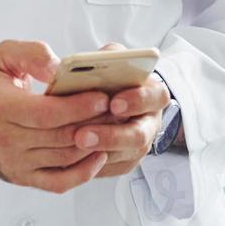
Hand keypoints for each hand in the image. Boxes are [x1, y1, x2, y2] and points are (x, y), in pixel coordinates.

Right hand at [0, 40, 109, 192]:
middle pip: (60, 137)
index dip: (78, 107)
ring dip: (94, 144)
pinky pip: (60, 182)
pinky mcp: (22, 177)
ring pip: (64, 158)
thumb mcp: (3, 57)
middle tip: (119, 110)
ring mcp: (14, 163)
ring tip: (115, 126)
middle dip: (94, 123)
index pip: (46, 113)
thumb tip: (59, 68)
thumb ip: (32, 54)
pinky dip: (83, 172)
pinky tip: (98, 154)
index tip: (102, 98)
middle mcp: (4, 139)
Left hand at [70, 43, 170, 178]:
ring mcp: (138, 146)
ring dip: (96, 152)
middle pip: (139, 136)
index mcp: (153, 93)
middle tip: (82, 135)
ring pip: (122, 156)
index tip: (113, 103)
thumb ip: (106, 57)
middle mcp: (150, 123)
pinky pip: (109, 168)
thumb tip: (80, 64)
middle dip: (111, 136)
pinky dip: (90, 163)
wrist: (117, 99)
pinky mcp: (124, 163)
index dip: (136, 101)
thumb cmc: (114, 76)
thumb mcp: (114, 58)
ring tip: (72, 144)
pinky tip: (70, 156)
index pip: (154, 97)